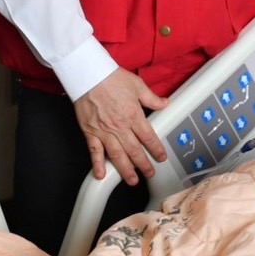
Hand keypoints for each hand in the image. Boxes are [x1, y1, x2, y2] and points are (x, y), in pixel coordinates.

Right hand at [73, 68, 168, 185]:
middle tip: (150, 173)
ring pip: (118, 156)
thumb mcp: (137, 85)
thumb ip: (152, 98)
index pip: (149, 138)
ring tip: (132, 181)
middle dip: (144, 164)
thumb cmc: (111, 78)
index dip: (156, 150)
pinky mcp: (91, 132)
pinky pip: (95, 152)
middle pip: (135, 151)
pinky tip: (101, 175)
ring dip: (126, 170)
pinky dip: (98, 165)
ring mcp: (105, 132)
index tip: (161, 157)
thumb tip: (166, 103)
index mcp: (134, 115)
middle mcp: (120, 127)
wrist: (88, 75)